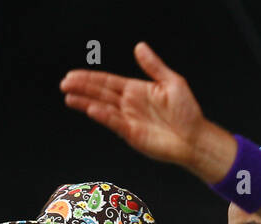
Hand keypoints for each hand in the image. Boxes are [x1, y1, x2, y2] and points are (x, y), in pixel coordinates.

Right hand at [60, 43, 232, 178]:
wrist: (195, 138)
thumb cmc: (188, 113)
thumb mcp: (172, 82)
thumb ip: (153, 66)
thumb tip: (139, 47)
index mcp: (136, 90)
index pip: (107, 81)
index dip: (90, 78)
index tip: (73, 75)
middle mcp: (129, 104)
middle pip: (100, 93)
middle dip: (82, 88)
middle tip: (65, 83)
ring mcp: (129, 120)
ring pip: (102, 108)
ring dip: (85, 102)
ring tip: (69, 97)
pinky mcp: (132, 134)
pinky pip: (115, 122)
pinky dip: (103, 116)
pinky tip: (91, 109)